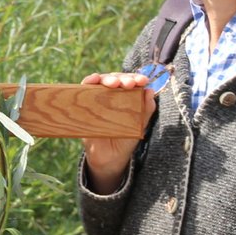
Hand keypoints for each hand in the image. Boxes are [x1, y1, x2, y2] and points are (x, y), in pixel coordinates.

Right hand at [79, 71, 158, 193]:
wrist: (109, 156)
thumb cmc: (125, 138)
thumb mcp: (140, 124)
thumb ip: (147, 109)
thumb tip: (150, 91)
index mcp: (126, 97)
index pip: (130, 82)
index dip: (136, 78)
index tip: (142, 81)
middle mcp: (112, 94)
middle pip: (116, 78)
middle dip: (123, 78)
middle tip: (129, 84)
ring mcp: (98, 98)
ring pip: (101, 81)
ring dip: (107, 78)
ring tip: (114, 84)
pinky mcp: (85, 103)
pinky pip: (85, 89)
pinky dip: (88, 81)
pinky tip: (93, 80)